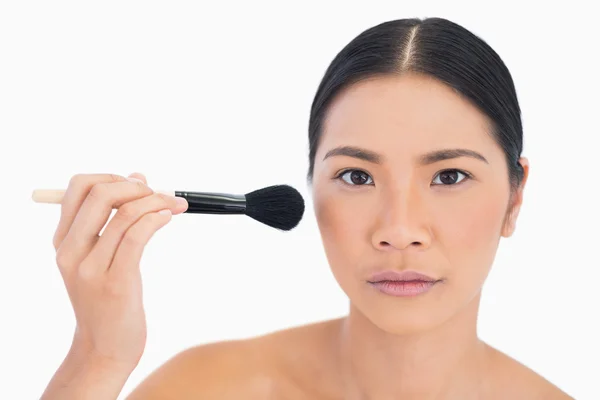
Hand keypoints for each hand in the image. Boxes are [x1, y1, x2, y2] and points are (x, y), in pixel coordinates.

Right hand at [52, 173, 187, 369]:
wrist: (104, 348)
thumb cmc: (108, 300)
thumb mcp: (101, 258)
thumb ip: (113, 219)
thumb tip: (139, 177)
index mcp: (63, 241)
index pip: (78, 187)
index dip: (112, 177)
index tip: (137, 186)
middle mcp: (71, 251)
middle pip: (100, 193)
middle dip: (136, 186)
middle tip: (160, 193)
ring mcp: (91, 268)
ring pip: (125, 213)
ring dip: (157, 201)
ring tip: (176, 204)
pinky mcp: (116, 282)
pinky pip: (136, 236)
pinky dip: (156, 219)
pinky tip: (168, 217)